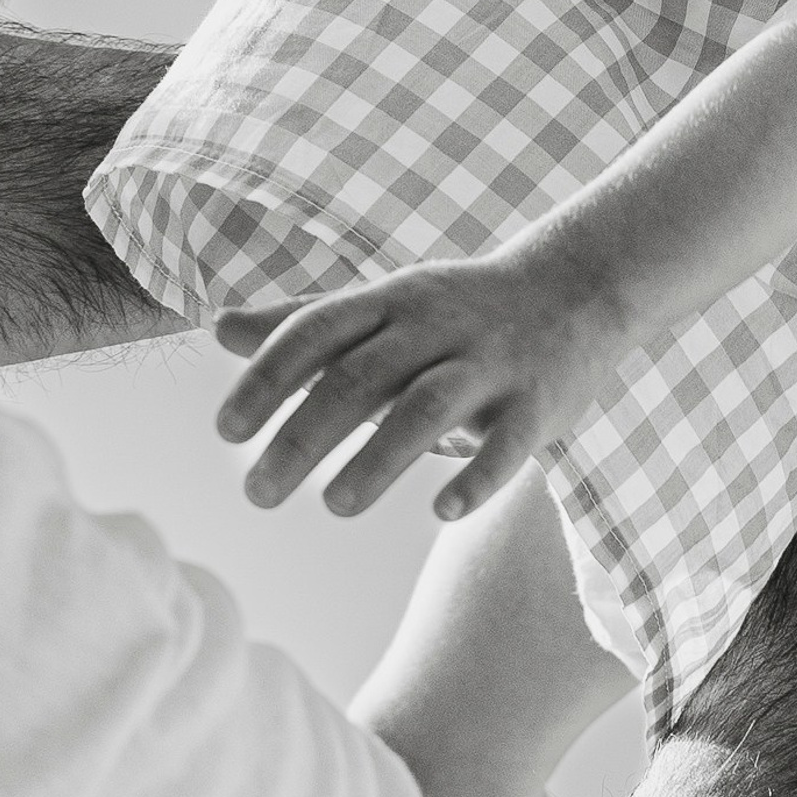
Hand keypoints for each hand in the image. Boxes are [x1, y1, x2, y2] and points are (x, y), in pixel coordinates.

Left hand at [213, 253, 629, 519]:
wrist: (578, 285)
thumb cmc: (459, 307)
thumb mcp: (383, 303)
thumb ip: (304, 322)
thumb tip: (218, 329)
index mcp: (391, 302)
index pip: (316, 331)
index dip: (267, 378)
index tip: (226, 430)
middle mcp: (436, 328)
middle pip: (360, 377)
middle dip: (303, 436)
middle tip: (256, 493)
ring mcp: (491, 364)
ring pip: (427, 407)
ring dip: (378, 458)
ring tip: (334, 506)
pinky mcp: (539, 403)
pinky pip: (509, 442)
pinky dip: (477, 476)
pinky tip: (442, 512)